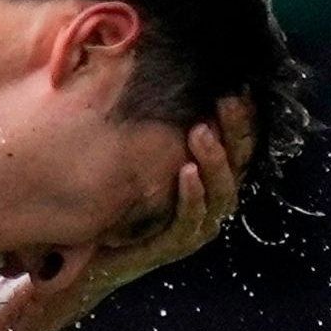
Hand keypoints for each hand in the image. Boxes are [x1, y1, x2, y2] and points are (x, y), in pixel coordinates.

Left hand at [73, 96, 255, 301]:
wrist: (87, 259)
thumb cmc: (114, 202)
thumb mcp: (136, 159)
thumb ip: (153, 128)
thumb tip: (154, 71)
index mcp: (207, 181)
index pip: (238, 146)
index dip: (243, 119)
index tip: (238, 86)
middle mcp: (208, 204)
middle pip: (238, 167)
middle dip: (236, 133)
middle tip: (227, 101)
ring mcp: (194, 229)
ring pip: (221, 195)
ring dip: (215, 162)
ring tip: (202, 132)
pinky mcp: (171, 247)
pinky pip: (189, 222)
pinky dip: (192, 197)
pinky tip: (187, 173)